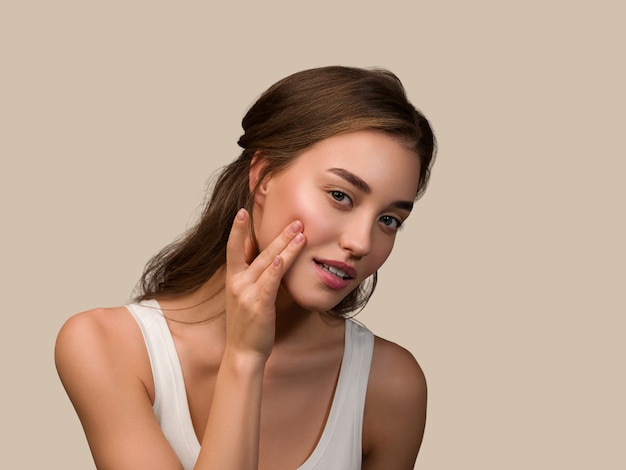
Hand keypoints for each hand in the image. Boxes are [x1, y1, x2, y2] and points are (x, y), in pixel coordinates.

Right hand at [224, 208, 304, 361]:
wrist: (243, 353)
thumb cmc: (247, 324)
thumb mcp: (244, 296)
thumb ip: (250, 275)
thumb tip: (264, 257)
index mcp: (233, 279)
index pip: (234, 248)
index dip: (238, 229)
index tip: (243, 211)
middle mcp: (237, 283)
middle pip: (259, 252)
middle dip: (278, 234)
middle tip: (295, 219)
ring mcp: (247, 294)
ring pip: (268, 263)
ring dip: (285, 246)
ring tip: (300, 232)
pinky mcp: (259, 305)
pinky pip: (268, 283)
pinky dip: (275, 269)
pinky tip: (282, 258)